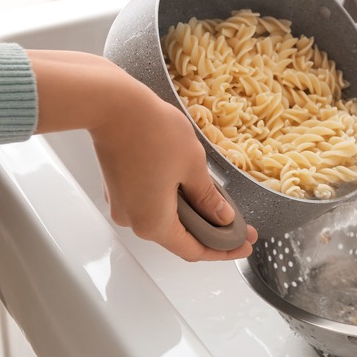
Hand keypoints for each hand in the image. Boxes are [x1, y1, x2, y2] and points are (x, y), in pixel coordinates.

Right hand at [29, 50, 257, 260]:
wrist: (113, 105)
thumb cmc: (153, 133)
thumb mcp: (194, 167)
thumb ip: (208, 198)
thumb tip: (221, 217)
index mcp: (153, 223)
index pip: (194, 250)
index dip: (223, 251)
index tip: (244, 246)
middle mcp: (133, 220)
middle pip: (179, 238)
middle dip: (212, 234)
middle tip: (240, 226)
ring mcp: (122, 204)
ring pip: (165, 220)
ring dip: (194, 217)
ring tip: (222, 206)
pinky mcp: (119, 187)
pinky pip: (151, 204)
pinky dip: (175, 203)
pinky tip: (195, 190)